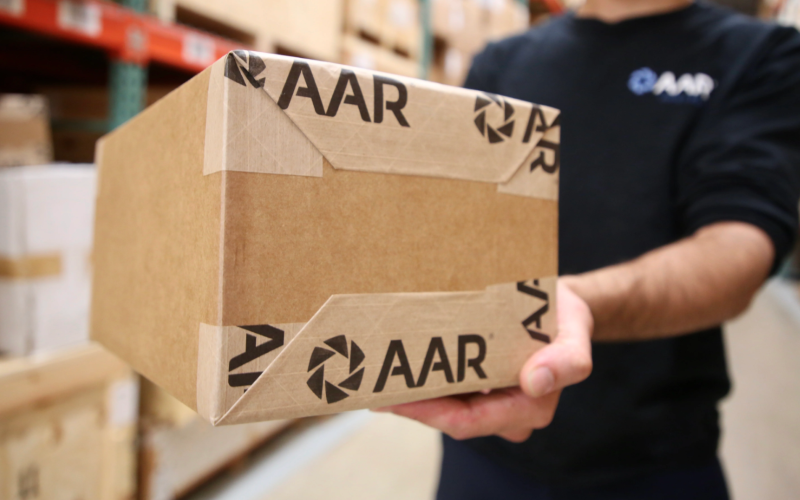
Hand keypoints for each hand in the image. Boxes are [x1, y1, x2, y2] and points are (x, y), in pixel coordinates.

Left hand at [375, 280, 593, 442]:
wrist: (562, 306)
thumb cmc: (566, 318)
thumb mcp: (575, 331)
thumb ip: (568, 360)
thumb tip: (535, 382)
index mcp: (530, 408)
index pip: (468, 421)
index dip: (428, 414)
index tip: (395, 399)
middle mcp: (508, 413)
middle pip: (448, 418)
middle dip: (411, 405)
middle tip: (372, 387)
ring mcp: (492, 402)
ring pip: (444, 406)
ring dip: (412, 395)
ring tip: (375, 378)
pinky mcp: (480, 389)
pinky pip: (447, 391)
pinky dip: (423, 382)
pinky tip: (397, 367)